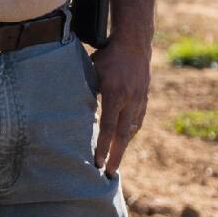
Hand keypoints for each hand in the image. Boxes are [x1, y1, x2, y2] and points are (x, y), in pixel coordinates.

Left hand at [91, 33, 151, 177]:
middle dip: (115, 156)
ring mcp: (140, 100)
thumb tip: (72, 107)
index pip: (108, 126)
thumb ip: (86, 89)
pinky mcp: (145, 98)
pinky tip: (125, 139)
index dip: (102, 146)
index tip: (98, 163)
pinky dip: (131, 132)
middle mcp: (130, 100)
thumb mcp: (93, 70)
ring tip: (115, 160)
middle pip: (123, 135)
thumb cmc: (108, 55)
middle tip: (109, 173)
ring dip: (123, 146)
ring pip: (132, 129)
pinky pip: (139, 120)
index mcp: (114, 93)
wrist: (134, 43)